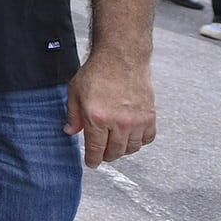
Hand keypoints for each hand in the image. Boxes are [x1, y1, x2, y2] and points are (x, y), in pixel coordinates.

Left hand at [64, 52, 156, 166]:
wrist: (121, 57)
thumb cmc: (97, 72)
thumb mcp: (75, 92)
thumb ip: (73, 114)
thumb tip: (70, 131)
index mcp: (97, 118)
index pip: (95, 149)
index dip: (93, 159)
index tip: (92, 163)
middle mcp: (118, 123)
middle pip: (115, 152)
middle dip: (107, 156)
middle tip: (103, 154)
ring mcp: (136, 120)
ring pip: (132, 148)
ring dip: (123, 150)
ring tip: (116, 145)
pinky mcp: (150, 116)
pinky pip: (147, 138)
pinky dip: (140, 141)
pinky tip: (131, 136)